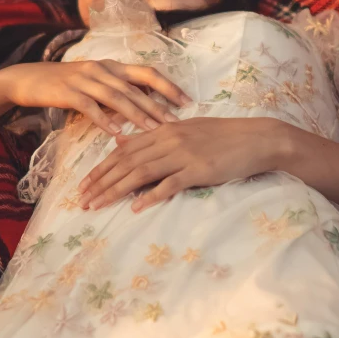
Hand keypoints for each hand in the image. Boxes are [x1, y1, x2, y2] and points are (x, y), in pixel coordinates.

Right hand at [0, 60, 192, 135]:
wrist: (27, 79)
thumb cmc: (65, 83)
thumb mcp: (95, 82)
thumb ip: (118, 90)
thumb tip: (146, 104)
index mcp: (112, 66)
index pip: (147, 72)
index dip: (168, 86)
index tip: (187, 102)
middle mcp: (102, 69)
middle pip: (136, 86)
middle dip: (158, 105)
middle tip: (176, 122)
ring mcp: (84, 79)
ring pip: (116, 96)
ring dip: (136, 113)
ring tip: (153, 129)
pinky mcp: (67, 92)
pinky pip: (89, 106)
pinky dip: (104, 119)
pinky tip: (116, 131)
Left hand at [77, 117, 286, 211]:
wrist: (256, 138)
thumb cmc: (222, 135)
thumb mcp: (184, 130)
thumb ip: (152, 137)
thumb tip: (122, 142)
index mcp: (163, 130)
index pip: (124, 151)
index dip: (102, 168)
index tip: (84, 184)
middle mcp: (168, 140)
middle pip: (126, 162)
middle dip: (101, 182)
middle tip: (82, 200)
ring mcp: (183, 154)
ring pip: (141, 173)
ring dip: (116, 190)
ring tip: (98, 205)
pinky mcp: (198, 170)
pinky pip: (170, 184)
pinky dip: (152, 196)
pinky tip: (136, 207)